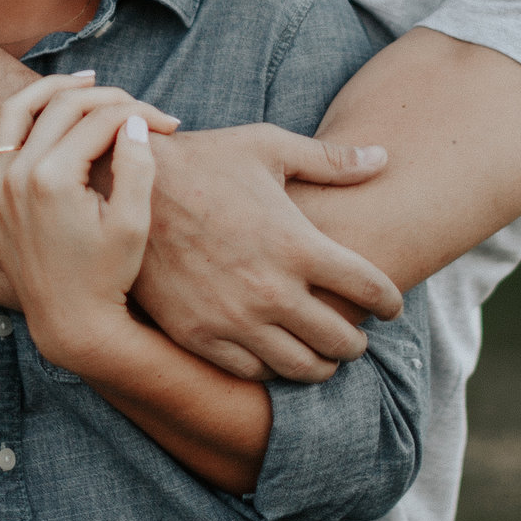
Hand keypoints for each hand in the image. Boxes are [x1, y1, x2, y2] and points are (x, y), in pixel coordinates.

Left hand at [0, 73, 158, 367]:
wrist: (73, 323)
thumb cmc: (108, 275)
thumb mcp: (133, 222)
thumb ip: (136, 165)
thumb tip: (134, 118)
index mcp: (52, 177)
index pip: (100, 120)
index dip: (140, 114)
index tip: (169, 123)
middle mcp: (15, 176)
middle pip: (61, 107)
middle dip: (104, 98)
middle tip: (134, 104)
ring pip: (12, 115)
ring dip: (44, 91)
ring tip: (79, 83)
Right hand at [136, 124, 399, 382]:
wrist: (128, 188)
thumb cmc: (203, 161)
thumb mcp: (267, 147)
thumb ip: (329, 160)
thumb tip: (383, 156)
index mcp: (297, 244)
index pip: (371, 289)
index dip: (391, 301)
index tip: (392, 305)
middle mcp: (272, 290)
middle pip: (342, 340)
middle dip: (358, 341)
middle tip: (357, 336)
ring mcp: (234, 319)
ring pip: (301, 368)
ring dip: (321, 364)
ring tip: (322, 355)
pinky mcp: (199, 336)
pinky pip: (252, 373)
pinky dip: (273, 370)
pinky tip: (275, 354)